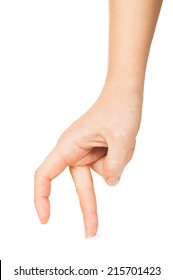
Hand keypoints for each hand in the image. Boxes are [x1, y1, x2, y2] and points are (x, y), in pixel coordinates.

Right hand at [34, 80, 142, 236]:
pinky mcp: (98, 152)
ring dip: (116, 162)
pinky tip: (123, 141)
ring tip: (122, 139)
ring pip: (102, 174)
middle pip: (80, 185)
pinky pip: (111, 167)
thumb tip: (110, 183)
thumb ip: (114, 166)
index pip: (46, 174)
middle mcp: (74, 150)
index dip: (41, 197)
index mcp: (69, 145)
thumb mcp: (121, 139)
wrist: (125, 94)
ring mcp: (87, 152)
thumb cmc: (118, 107)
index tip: (45, 218)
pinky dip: (121, 158)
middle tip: (91, 231)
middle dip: (88, 207)